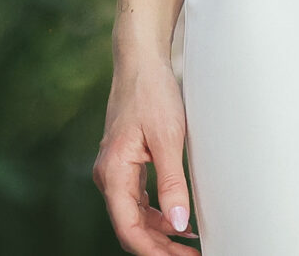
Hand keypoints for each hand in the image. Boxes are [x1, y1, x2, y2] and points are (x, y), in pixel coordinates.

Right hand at [95, 53, 194, 254]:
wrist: (140, 61)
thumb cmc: (152, 93)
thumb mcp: (168, 138)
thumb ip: (172, 182)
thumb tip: (179, 224)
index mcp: (113, 171)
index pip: (129, 228)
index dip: (154, 251)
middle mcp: (108, 175)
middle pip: (130, 227)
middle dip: (159, 248)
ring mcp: (115, 171)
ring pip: (134, 217)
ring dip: (160, 235)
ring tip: (190, 246)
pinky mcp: (125, 164)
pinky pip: (137, 201)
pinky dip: (157, 216)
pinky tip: (179, 222)